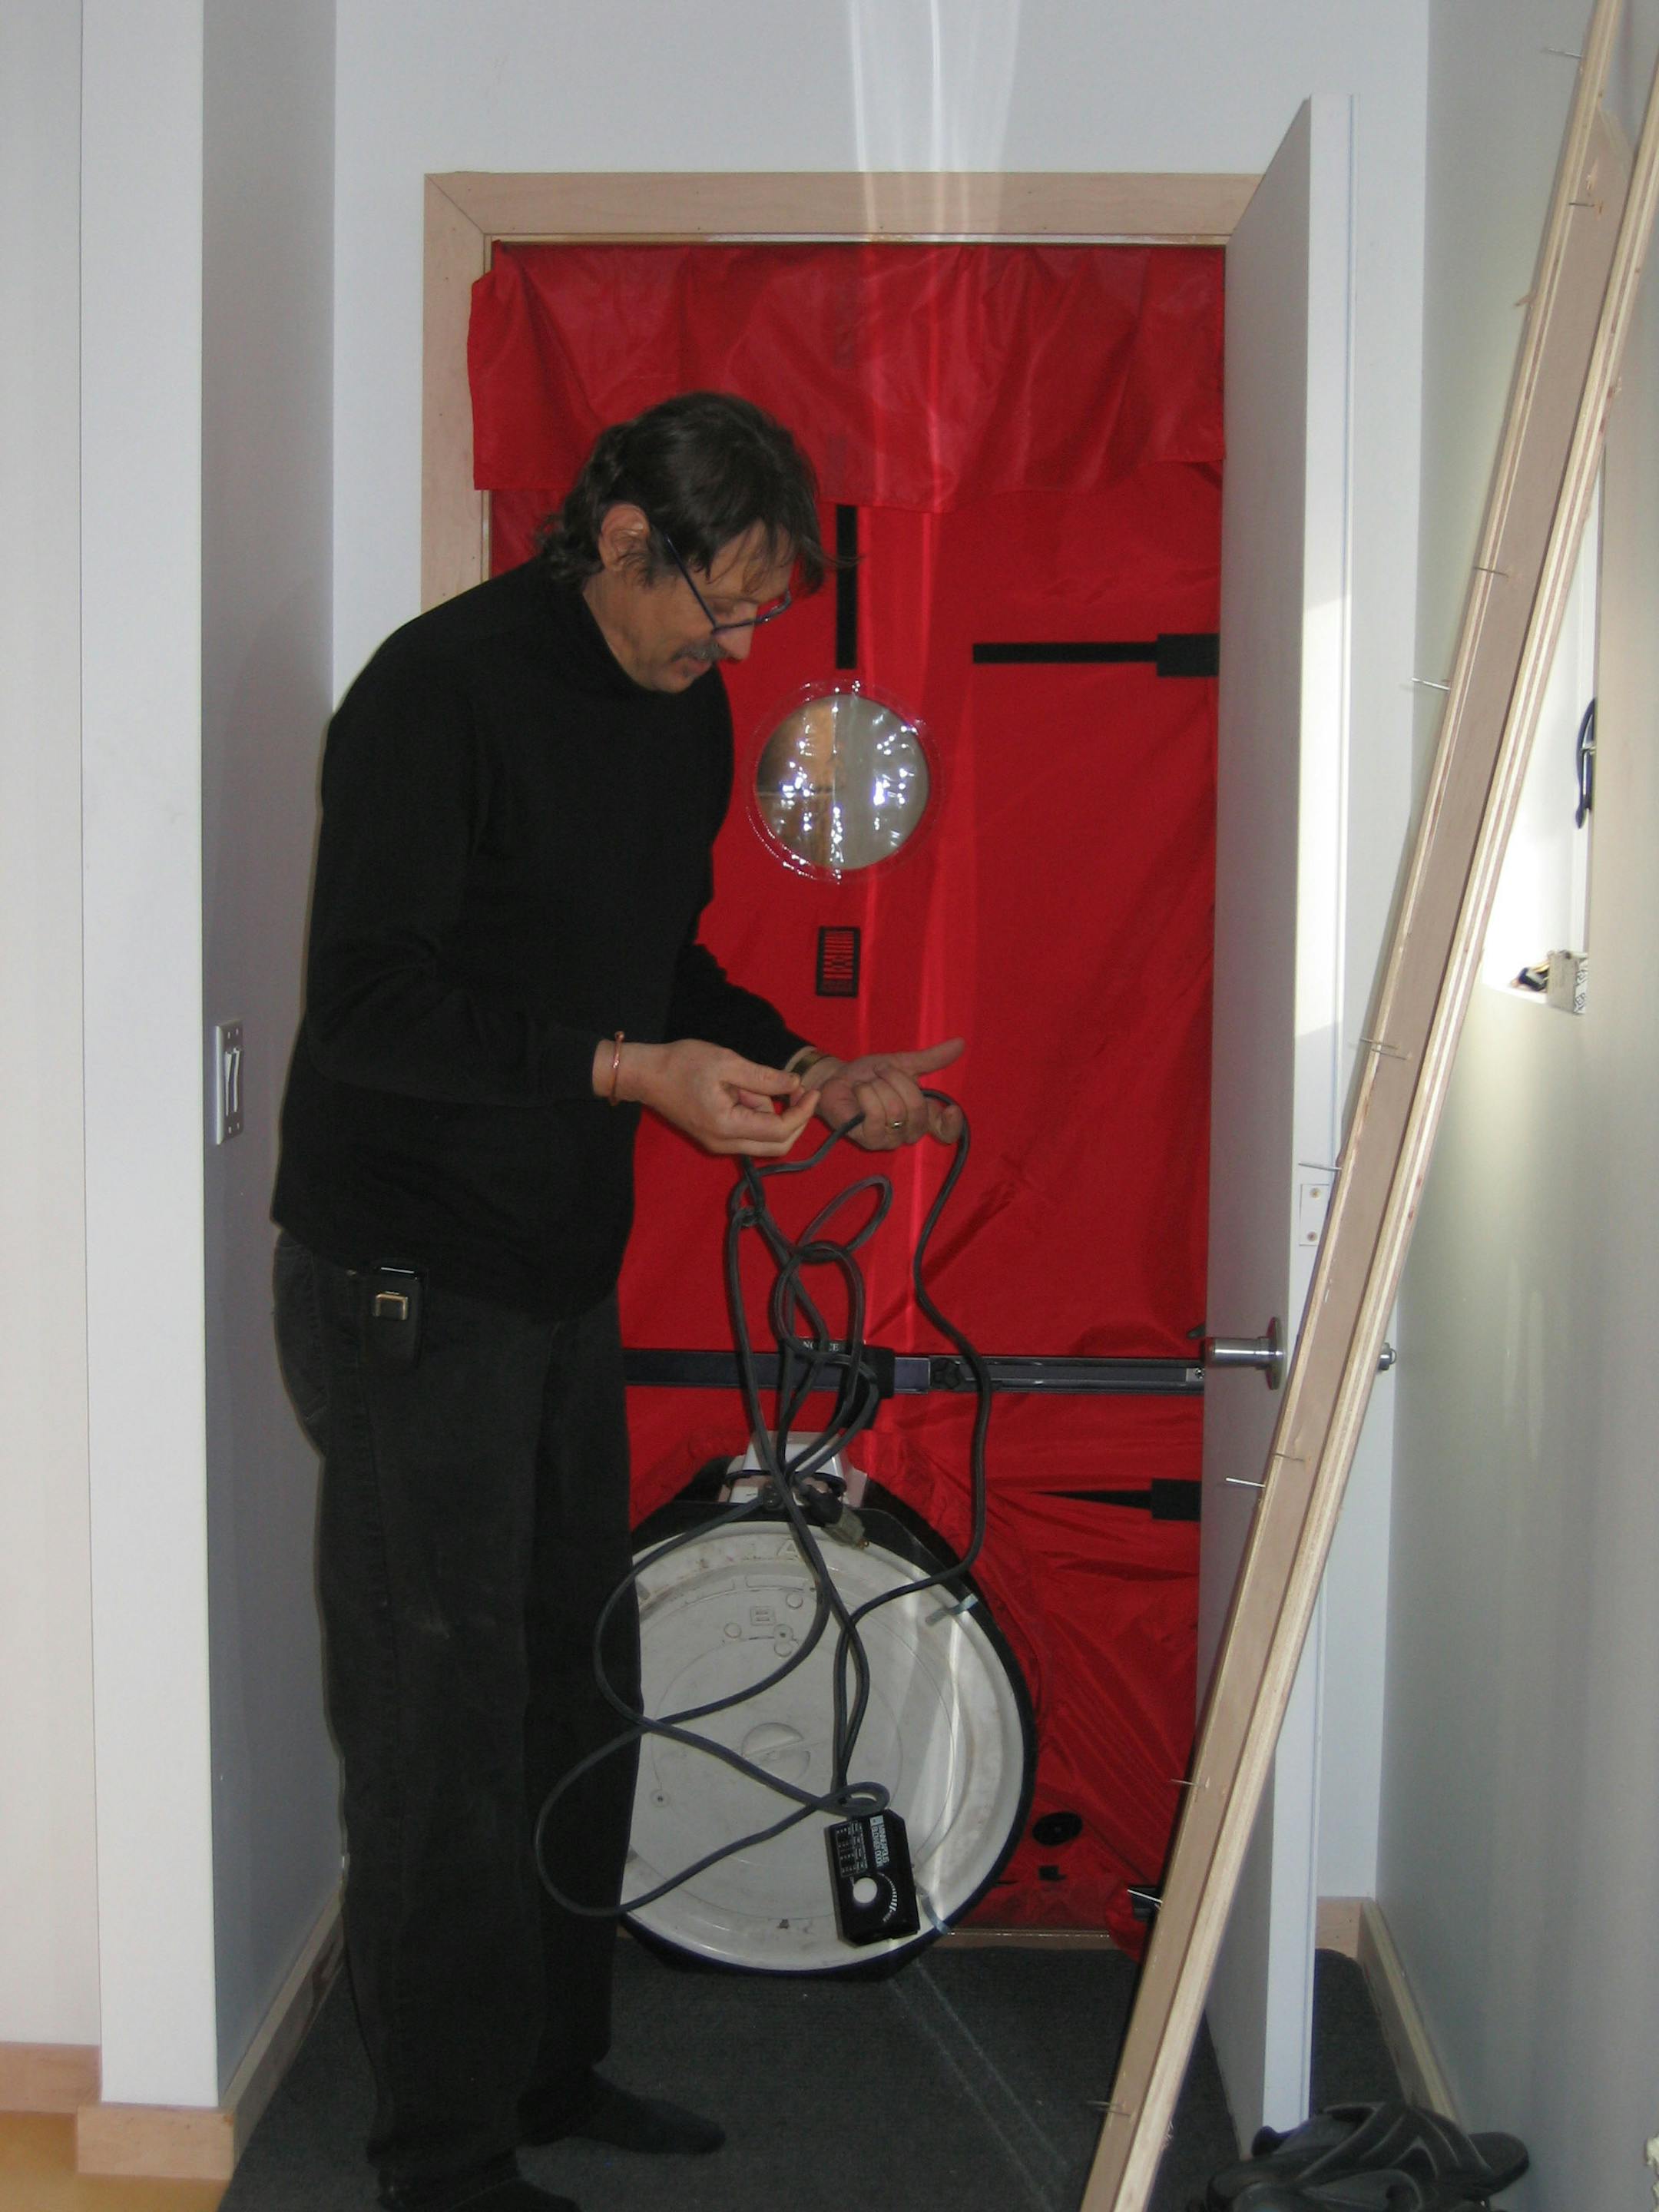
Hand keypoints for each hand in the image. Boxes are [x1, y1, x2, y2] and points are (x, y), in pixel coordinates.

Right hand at [606, 1037, 819, 1156]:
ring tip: (750, 1080)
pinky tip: (744, 1090)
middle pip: (777, 1145)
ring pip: (763, 1139)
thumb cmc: (682, 1064)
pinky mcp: (715, 1138)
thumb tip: (795, 1084)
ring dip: (771, 1113)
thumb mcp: (726, 1062)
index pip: (780, 1131)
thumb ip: (763, 1077)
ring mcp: (718, 1144)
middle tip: (798, 1089)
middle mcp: (725, 1144)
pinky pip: (748, 1133)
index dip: (802, 1113)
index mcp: (727, 1126)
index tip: (812, 1090)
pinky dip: (757, 1114)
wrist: (645, 1075)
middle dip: (795, 1119)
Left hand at [799, 1037, 964, 1148]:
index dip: (952, 1124)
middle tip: (881, 1071)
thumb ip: (931, 1059)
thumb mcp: (902, 1062)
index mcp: (922, 1115)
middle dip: (897, 1081)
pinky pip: (875, 1116)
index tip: (950, 1109)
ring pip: (895, 1111)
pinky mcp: (867, 1139)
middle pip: (917, 1109)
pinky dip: (866, 1094)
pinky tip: (858, 1091)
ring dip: (878, 1086)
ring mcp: (888, 1139)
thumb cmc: (869, 1074)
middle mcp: (908, 1132)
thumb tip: (960, 1042)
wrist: (837, 1077)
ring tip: (867, 1083)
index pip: (945, 1131)